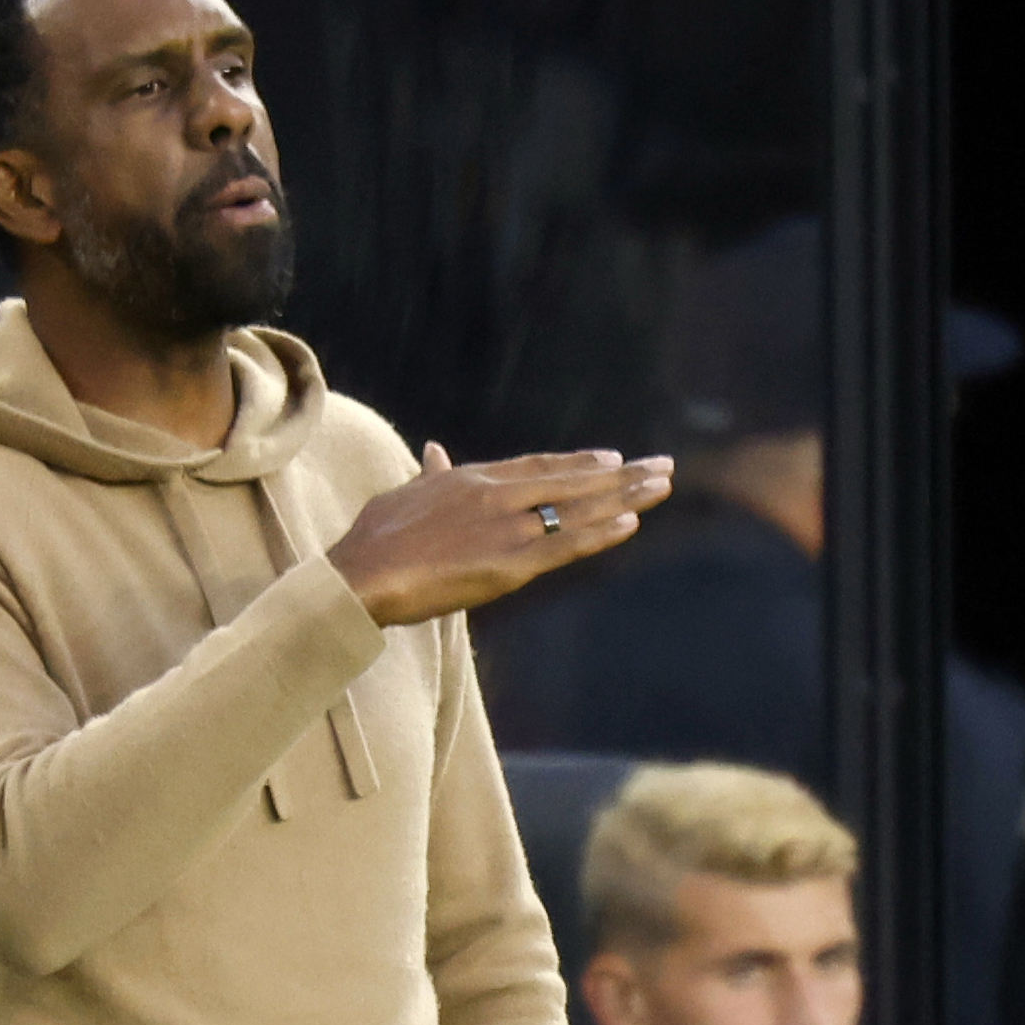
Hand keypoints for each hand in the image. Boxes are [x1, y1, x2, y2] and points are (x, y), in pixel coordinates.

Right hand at [327, 443, 671, 626]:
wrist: (362, 573)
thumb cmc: (373, 540)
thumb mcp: (404, 493)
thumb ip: (429, 473)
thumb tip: (433, 450)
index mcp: (474, 478)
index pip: (541, 466)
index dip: (580, 463)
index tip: (613, 458)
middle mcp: (498, 495)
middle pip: (573, 481)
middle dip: (622, 475)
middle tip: (662, 465)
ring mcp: (507, 528)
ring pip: (579, 509)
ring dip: (626, 498)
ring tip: (662, 488)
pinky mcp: (509, 564)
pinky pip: (565, 547)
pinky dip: (599, 535)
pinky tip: (630, 524)